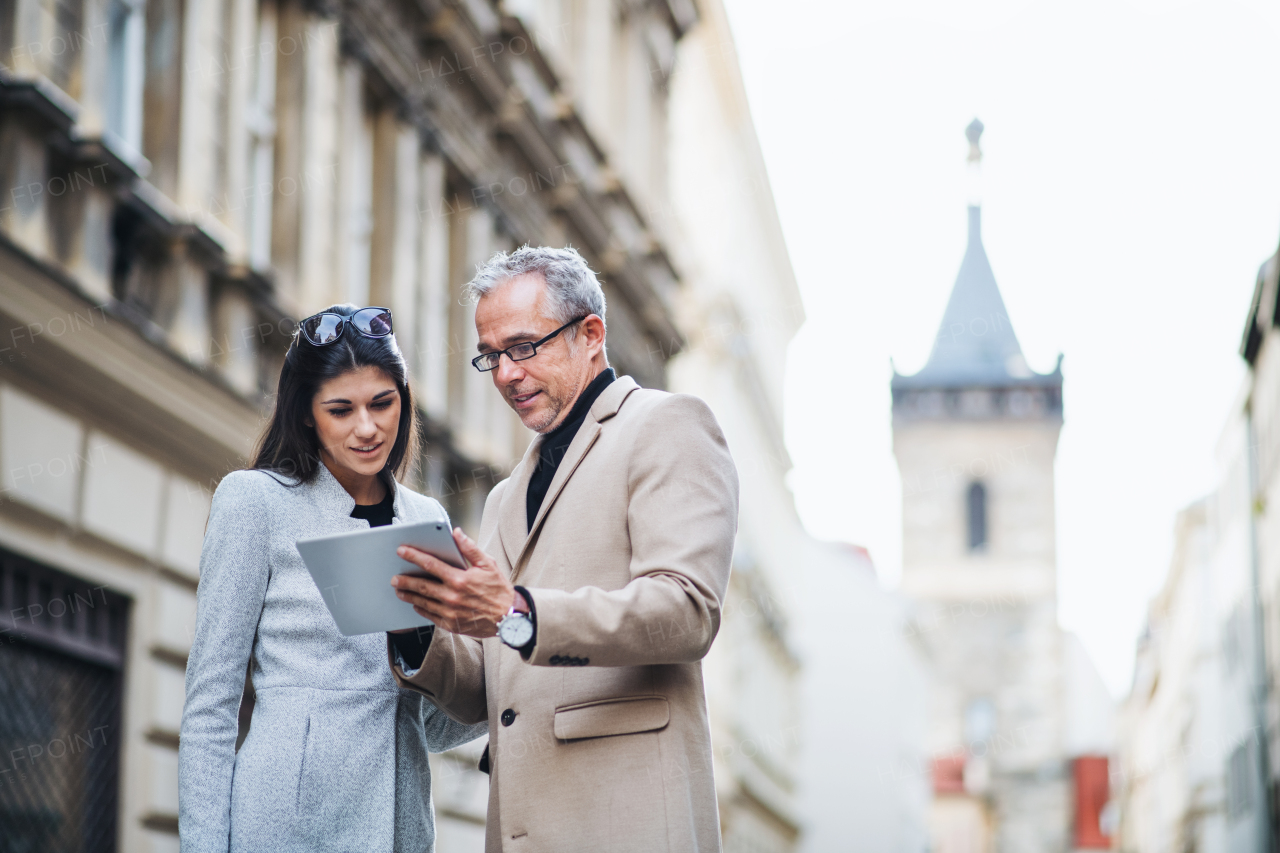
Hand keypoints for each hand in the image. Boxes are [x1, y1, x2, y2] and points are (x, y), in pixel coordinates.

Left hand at [390, 528, 515, 637]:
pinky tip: (415, 604)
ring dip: (409, 595)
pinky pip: (430, 615)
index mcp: (460, 579)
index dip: (414, 556)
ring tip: (399, 590)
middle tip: (394, 577)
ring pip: (423, 602)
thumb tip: (456, 533)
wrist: (509, 618)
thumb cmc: (499, 589)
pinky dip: (420, 609)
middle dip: (405, 580)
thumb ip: (470, 548)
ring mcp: (450, 612)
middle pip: (422, 585)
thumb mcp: (489, 564)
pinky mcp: (451, 624)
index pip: (431, 564)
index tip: (402, 551)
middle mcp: (452, 596)